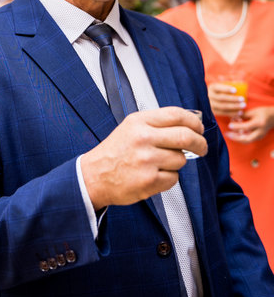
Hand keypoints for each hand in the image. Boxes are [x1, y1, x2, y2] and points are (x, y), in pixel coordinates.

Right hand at [80, 106, 206, 209]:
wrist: (94, 176)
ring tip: (159, 164)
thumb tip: (191, 123)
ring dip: (176, 163)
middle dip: (200, 143)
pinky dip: (168, 178)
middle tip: (202, 148)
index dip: (194, 122)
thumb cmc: (116, 151)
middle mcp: (143, 138)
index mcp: (139, 121)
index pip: (177, 115)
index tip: (199, 128)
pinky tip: (153, 175)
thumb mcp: (132, 127)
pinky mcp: (148, 181)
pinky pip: (174, 178)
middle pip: (186, 136)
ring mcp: (146, 160)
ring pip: (181, 159)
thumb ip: (157, 123)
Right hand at [208, 81, 245, 117]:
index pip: (218, 88)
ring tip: (243, 105)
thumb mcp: (222, 86)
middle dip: (233, 99)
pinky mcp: (214, 112)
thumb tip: (241, 83)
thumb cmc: (221, 91)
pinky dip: (232, 113)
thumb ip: (230, 84)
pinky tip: (240, 112)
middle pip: (221, 98)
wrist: (211, 100)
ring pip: (223, 106)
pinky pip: (224, 113)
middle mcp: (209, 96)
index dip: (226, 89)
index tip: (235, 90)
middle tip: (242, 99)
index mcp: (212, 88)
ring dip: (234, 106)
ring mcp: (211, 105)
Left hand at [226, 106, 273, 142]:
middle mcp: (260, 131)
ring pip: (247, 140)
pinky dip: (241, 137)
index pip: (246, 127)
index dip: (237, 127)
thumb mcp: (253, 111)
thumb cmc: (264, 112)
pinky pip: (248, 139)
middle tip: (227, 134)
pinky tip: (234, 133)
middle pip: (247, 139)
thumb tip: (232, 118)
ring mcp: (260, 136)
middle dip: (235, 138)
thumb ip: (243, 115)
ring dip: (237, 138)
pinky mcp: (258, 138)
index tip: (229, 125)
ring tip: (228, 134)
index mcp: (259, 123)